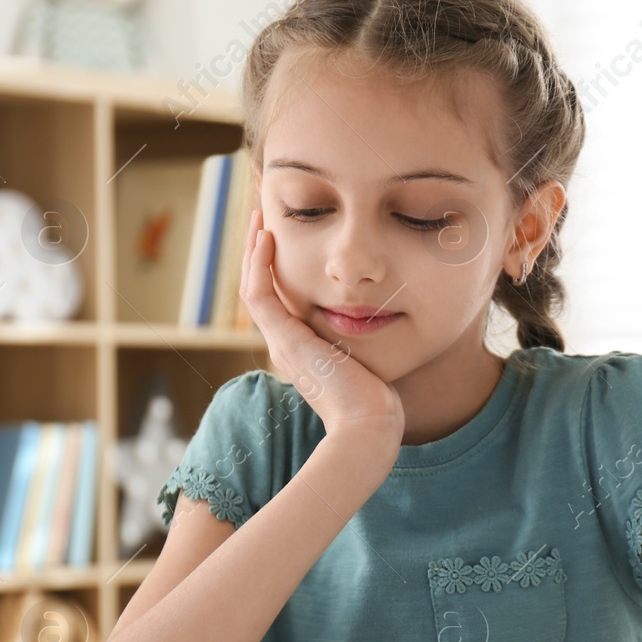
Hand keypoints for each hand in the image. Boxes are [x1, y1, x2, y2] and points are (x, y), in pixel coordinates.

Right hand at [239, 206, 404, 446]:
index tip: (287, 237)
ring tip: (258, 215)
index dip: (280, 268)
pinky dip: (260, 264)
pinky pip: (259, 294)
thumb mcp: (372, 361)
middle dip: (261, 251)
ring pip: (253, 287)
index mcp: (302, 349)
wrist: (370, 426)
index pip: (281, 300)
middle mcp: (285, 344)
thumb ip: (368, 341)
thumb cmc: (380, 401)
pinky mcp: (285, 341)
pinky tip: (268, 236)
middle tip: (262, 216)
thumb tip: (387, 320)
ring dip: (254, 249)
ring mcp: (281, 343)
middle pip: (262, 289)